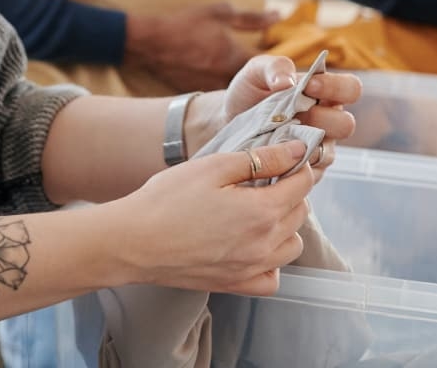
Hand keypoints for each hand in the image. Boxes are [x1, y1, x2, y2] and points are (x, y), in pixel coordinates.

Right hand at [115, 140, 312, 294]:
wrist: (134, 242)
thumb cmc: (168, 199)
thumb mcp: (212, 167)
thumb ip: (259, 159)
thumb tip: (296, 150)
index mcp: (262, 212)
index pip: (302, 185)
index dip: (298, 165)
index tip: (289, 154)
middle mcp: (265, 245)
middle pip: (299, 213)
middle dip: (291, 190)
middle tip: (267, 175)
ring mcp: (252, 269)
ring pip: (291, 245)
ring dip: (285, 224)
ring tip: (259, 207)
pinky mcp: (236, 285)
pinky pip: (272, 277)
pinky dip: (272, 260)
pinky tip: (253, 243)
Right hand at [125, 2, 275, 91]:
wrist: (151, 43)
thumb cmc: (186, 25)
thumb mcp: (220, 14)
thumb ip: (252, 18)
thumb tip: (278, 16)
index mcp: (236, 56)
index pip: (270, 66)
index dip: (281, 65)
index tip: (287, 64)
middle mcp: (228, 76)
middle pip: (256, 83)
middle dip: (264, 78)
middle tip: (270, 73)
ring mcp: (213, 87)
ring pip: (238, 90)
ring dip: (244, 85)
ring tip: (242, 76)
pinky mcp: (200, 92)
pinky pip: (219, 92)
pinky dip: (225, 88)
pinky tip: (220, 80)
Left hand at [198, 55, 361, 182]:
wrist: (229, 118)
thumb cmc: (250, 91)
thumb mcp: (257, 71)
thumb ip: (275, 67)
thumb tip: (287, 82)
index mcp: (324, 92)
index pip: (351, 89)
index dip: (336, 87)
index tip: (309, 85)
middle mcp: (327, 121)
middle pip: (346, 124)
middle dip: (322, 118)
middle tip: (296, 113)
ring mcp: (318, 147)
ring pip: (329, 153)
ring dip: (305, 144)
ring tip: (280, 135)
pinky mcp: (304, 170)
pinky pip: (308, 173)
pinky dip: (292, 164)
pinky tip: (273, 154)